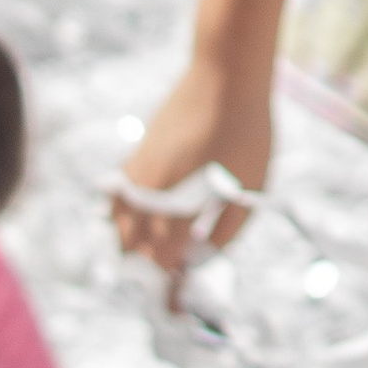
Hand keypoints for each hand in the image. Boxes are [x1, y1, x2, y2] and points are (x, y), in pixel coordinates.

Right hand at [111, 54, 271, 274]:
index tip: (181, 293)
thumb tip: (202, 259)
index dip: (170, 283)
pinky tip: (147, 217)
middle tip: (176, 269)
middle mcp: (150, 195)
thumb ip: (226, 231)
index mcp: (179, 207)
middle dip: (151, 267)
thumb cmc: (247, 132)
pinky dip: (125, 217)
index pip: (162, 264)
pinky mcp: (137, 155)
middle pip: (135, 251)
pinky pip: (117, 200)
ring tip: (161, 246)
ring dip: (135, 244)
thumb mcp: (250, 188)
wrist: (226, 74)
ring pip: (118, 227)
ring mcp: (138, 174)